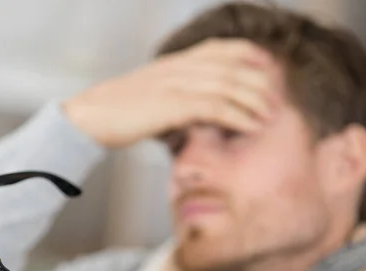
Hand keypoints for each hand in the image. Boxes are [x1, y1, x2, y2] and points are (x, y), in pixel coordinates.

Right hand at [63, 38, 279, 147]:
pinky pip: (215, 107)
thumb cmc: (116, 111)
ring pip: (228, 84)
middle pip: (232, 66)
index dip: (249, 54)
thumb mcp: (149, 92)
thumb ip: (174, 93)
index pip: (220, 48)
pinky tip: (251, 126)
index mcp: (174, 61)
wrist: (89, 117)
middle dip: (260, 83)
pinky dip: (238, 116)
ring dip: (255, 101)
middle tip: (276, 101)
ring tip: (270, 116)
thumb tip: (195, 110)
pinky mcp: (171, 104)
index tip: (266, 67)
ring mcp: (175, 84)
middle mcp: (178, 67)